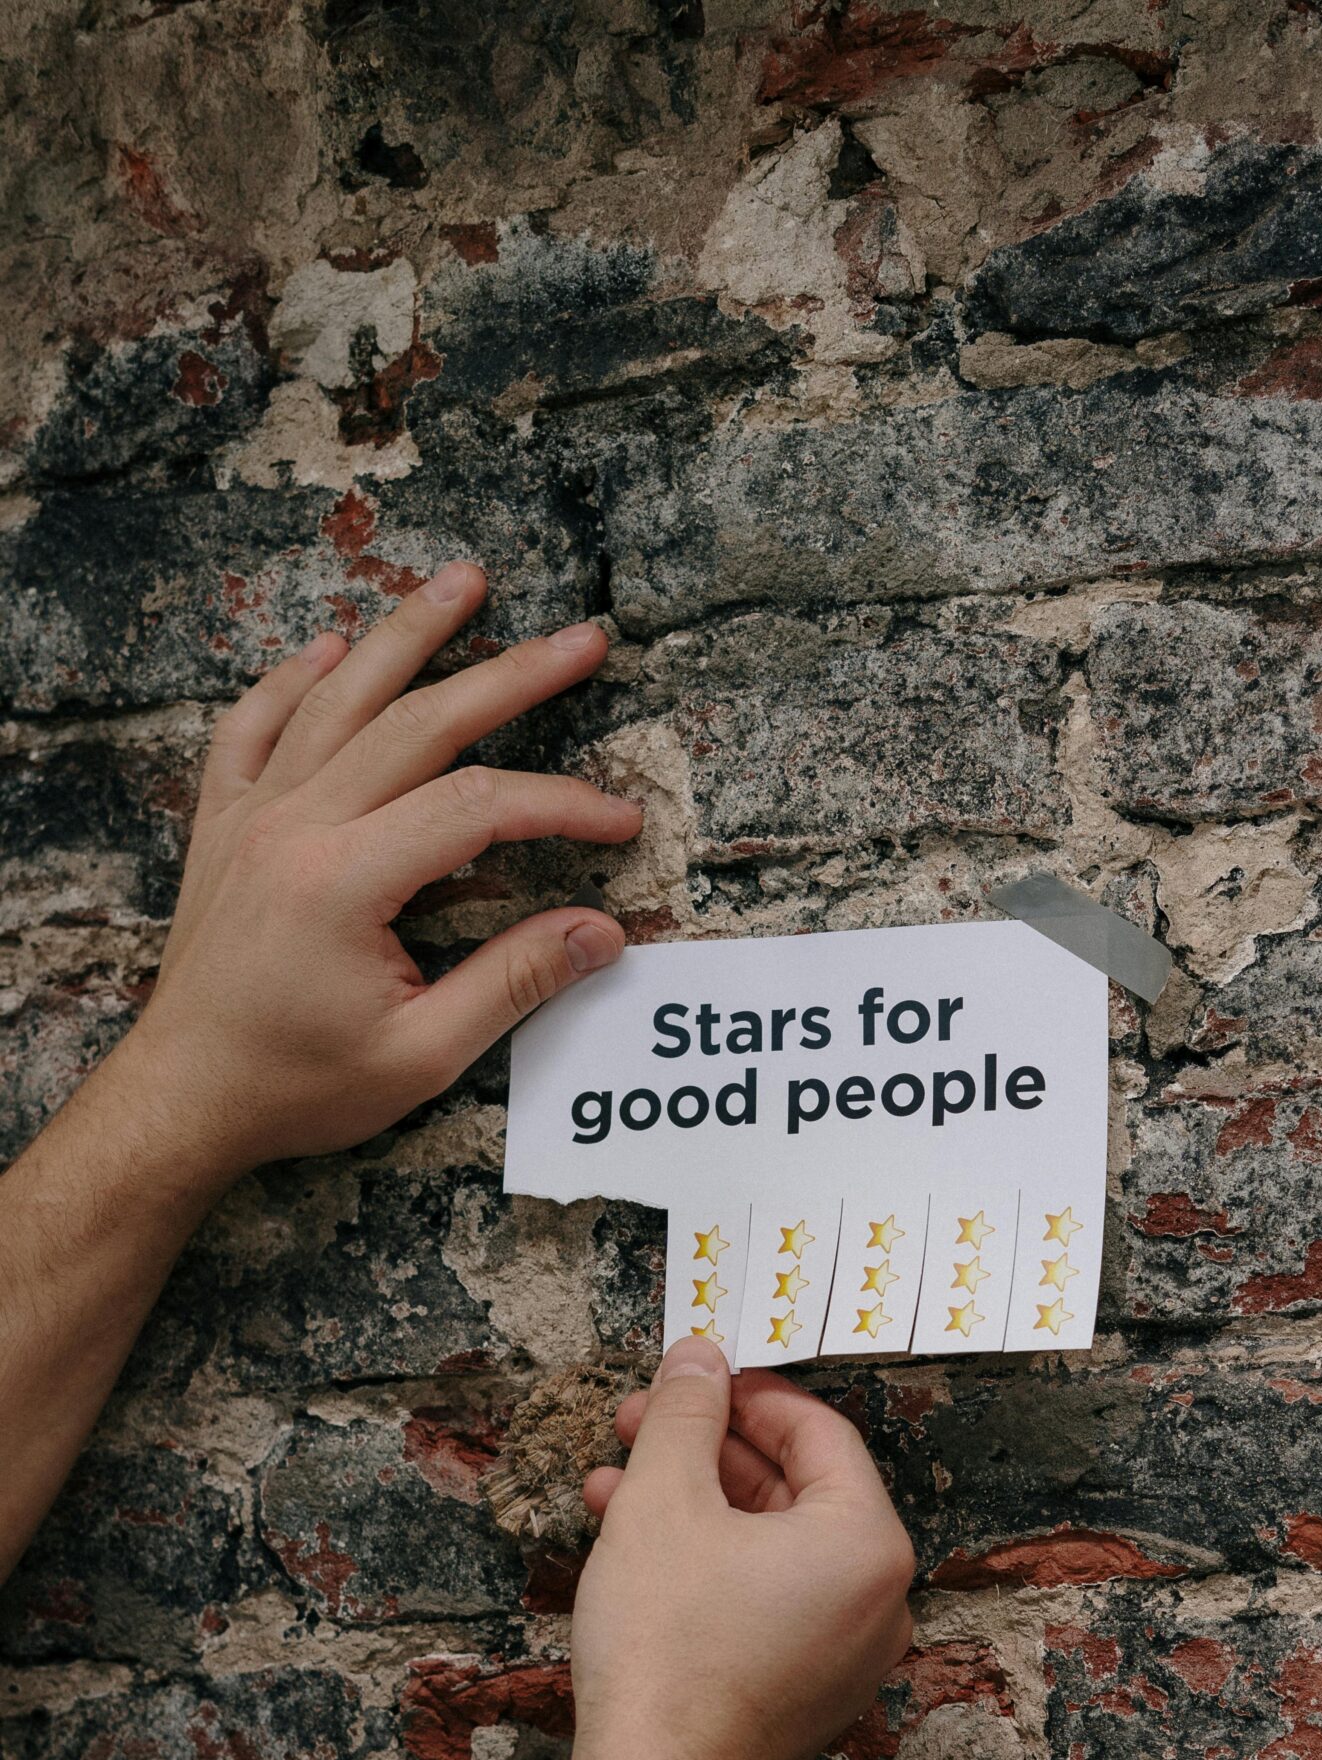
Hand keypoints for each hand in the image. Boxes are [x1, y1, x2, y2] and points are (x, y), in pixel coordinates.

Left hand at [117, 561, 640, 1182]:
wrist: (183, 1096)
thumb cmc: (297, 1086)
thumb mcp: (420, 1056)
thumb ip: (512, 984)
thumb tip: (600, 935)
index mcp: (344, 882)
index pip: (478, 807)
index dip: (560, 803)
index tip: (620, 821)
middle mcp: (295, 828)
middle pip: (420, 722)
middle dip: (511, 675)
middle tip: (582, 640)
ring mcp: (252, 817)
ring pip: (337, 698)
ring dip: (405, 635)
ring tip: (464, 582)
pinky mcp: (223, 826)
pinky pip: (252, 727)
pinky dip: (290, 681)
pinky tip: (328, 648)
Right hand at [570, 1339, 916, 1759]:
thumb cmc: (667, 1652)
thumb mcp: (664, 1499)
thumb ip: (687, 1414)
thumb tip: (699, 1358)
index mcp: (868, 1544)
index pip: (818, 1433)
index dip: (745, 1395)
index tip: (691, 1379)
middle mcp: (877, 1602)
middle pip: (793, 1490)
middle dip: (705, 1451)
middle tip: (639, 1425)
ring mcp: (846, 1655)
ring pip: (769, 1548)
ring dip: (692, 1507)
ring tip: (611, 1488)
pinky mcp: (807, 1693)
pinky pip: (766, 1602)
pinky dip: (709, 1567)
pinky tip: (635, 1552)